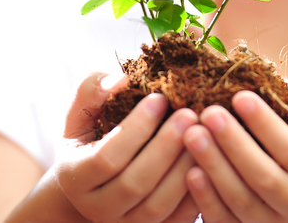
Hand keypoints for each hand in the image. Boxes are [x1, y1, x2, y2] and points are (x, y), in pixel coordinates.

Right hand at [56, 72, 199, 222]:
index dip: (136, 127)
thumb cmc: (94, 137)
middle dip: (165, 146)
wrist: (99, 182)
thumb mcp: (82, 113)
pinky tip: (210, 158)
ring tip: (204, 133)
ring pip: (159, 205)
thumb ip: (93, 90)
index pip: (107, 157)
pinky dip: (197, 190)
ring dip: (184, 167)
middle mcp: (98, 209)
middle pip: (135, 184)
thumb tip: (120, 79)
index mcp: (76, 177)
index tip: (160, 97)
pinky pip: (178, 219)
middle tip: (190, 113)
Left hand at [183, 91, 287, 222]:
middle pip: (266, 178)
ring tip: (193, 134)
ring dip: (215, 166)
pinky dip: (206, 199)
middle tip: (209, 112)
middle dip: (235, 144)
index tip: (240, 96)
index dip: (267, 125)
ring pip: (242, 200)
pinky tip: (190, 171)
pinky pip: (225, 221)